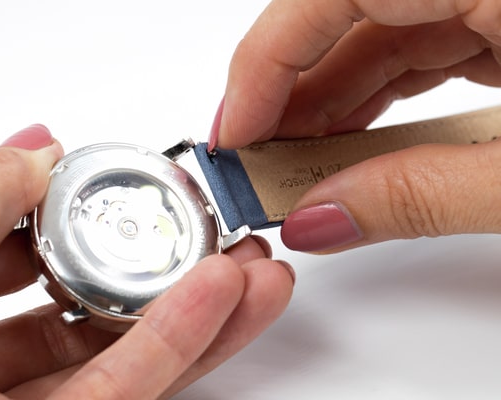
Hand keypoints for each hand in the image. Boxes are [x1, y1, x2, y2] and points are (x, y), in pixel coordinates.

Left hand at [0, 125, 293, 399]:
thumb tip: (42, 146)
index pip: (17, 257)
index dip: (78, 224)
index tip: (130, 199)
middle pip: (84, 310)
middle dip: (157, 271)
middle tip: (213, 239)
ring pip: (121, 352)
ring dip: (196, 308)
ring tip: (251, 269)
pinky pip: (128, 387)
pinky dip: (182, 341)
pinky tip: (227, 296)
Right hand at [211, 0, 500, 251]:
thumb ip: (422, 196)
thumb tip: (320, 219)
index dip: (264, 61)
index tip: (235, 133)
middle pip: (342, 19)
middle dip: (289, 97)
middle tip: (258, 166)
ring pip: (377, 36)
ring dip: (328, 105)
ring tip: (297, 168)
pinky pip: (417, 48)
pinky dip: (376, 100)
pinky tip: (354, 147)